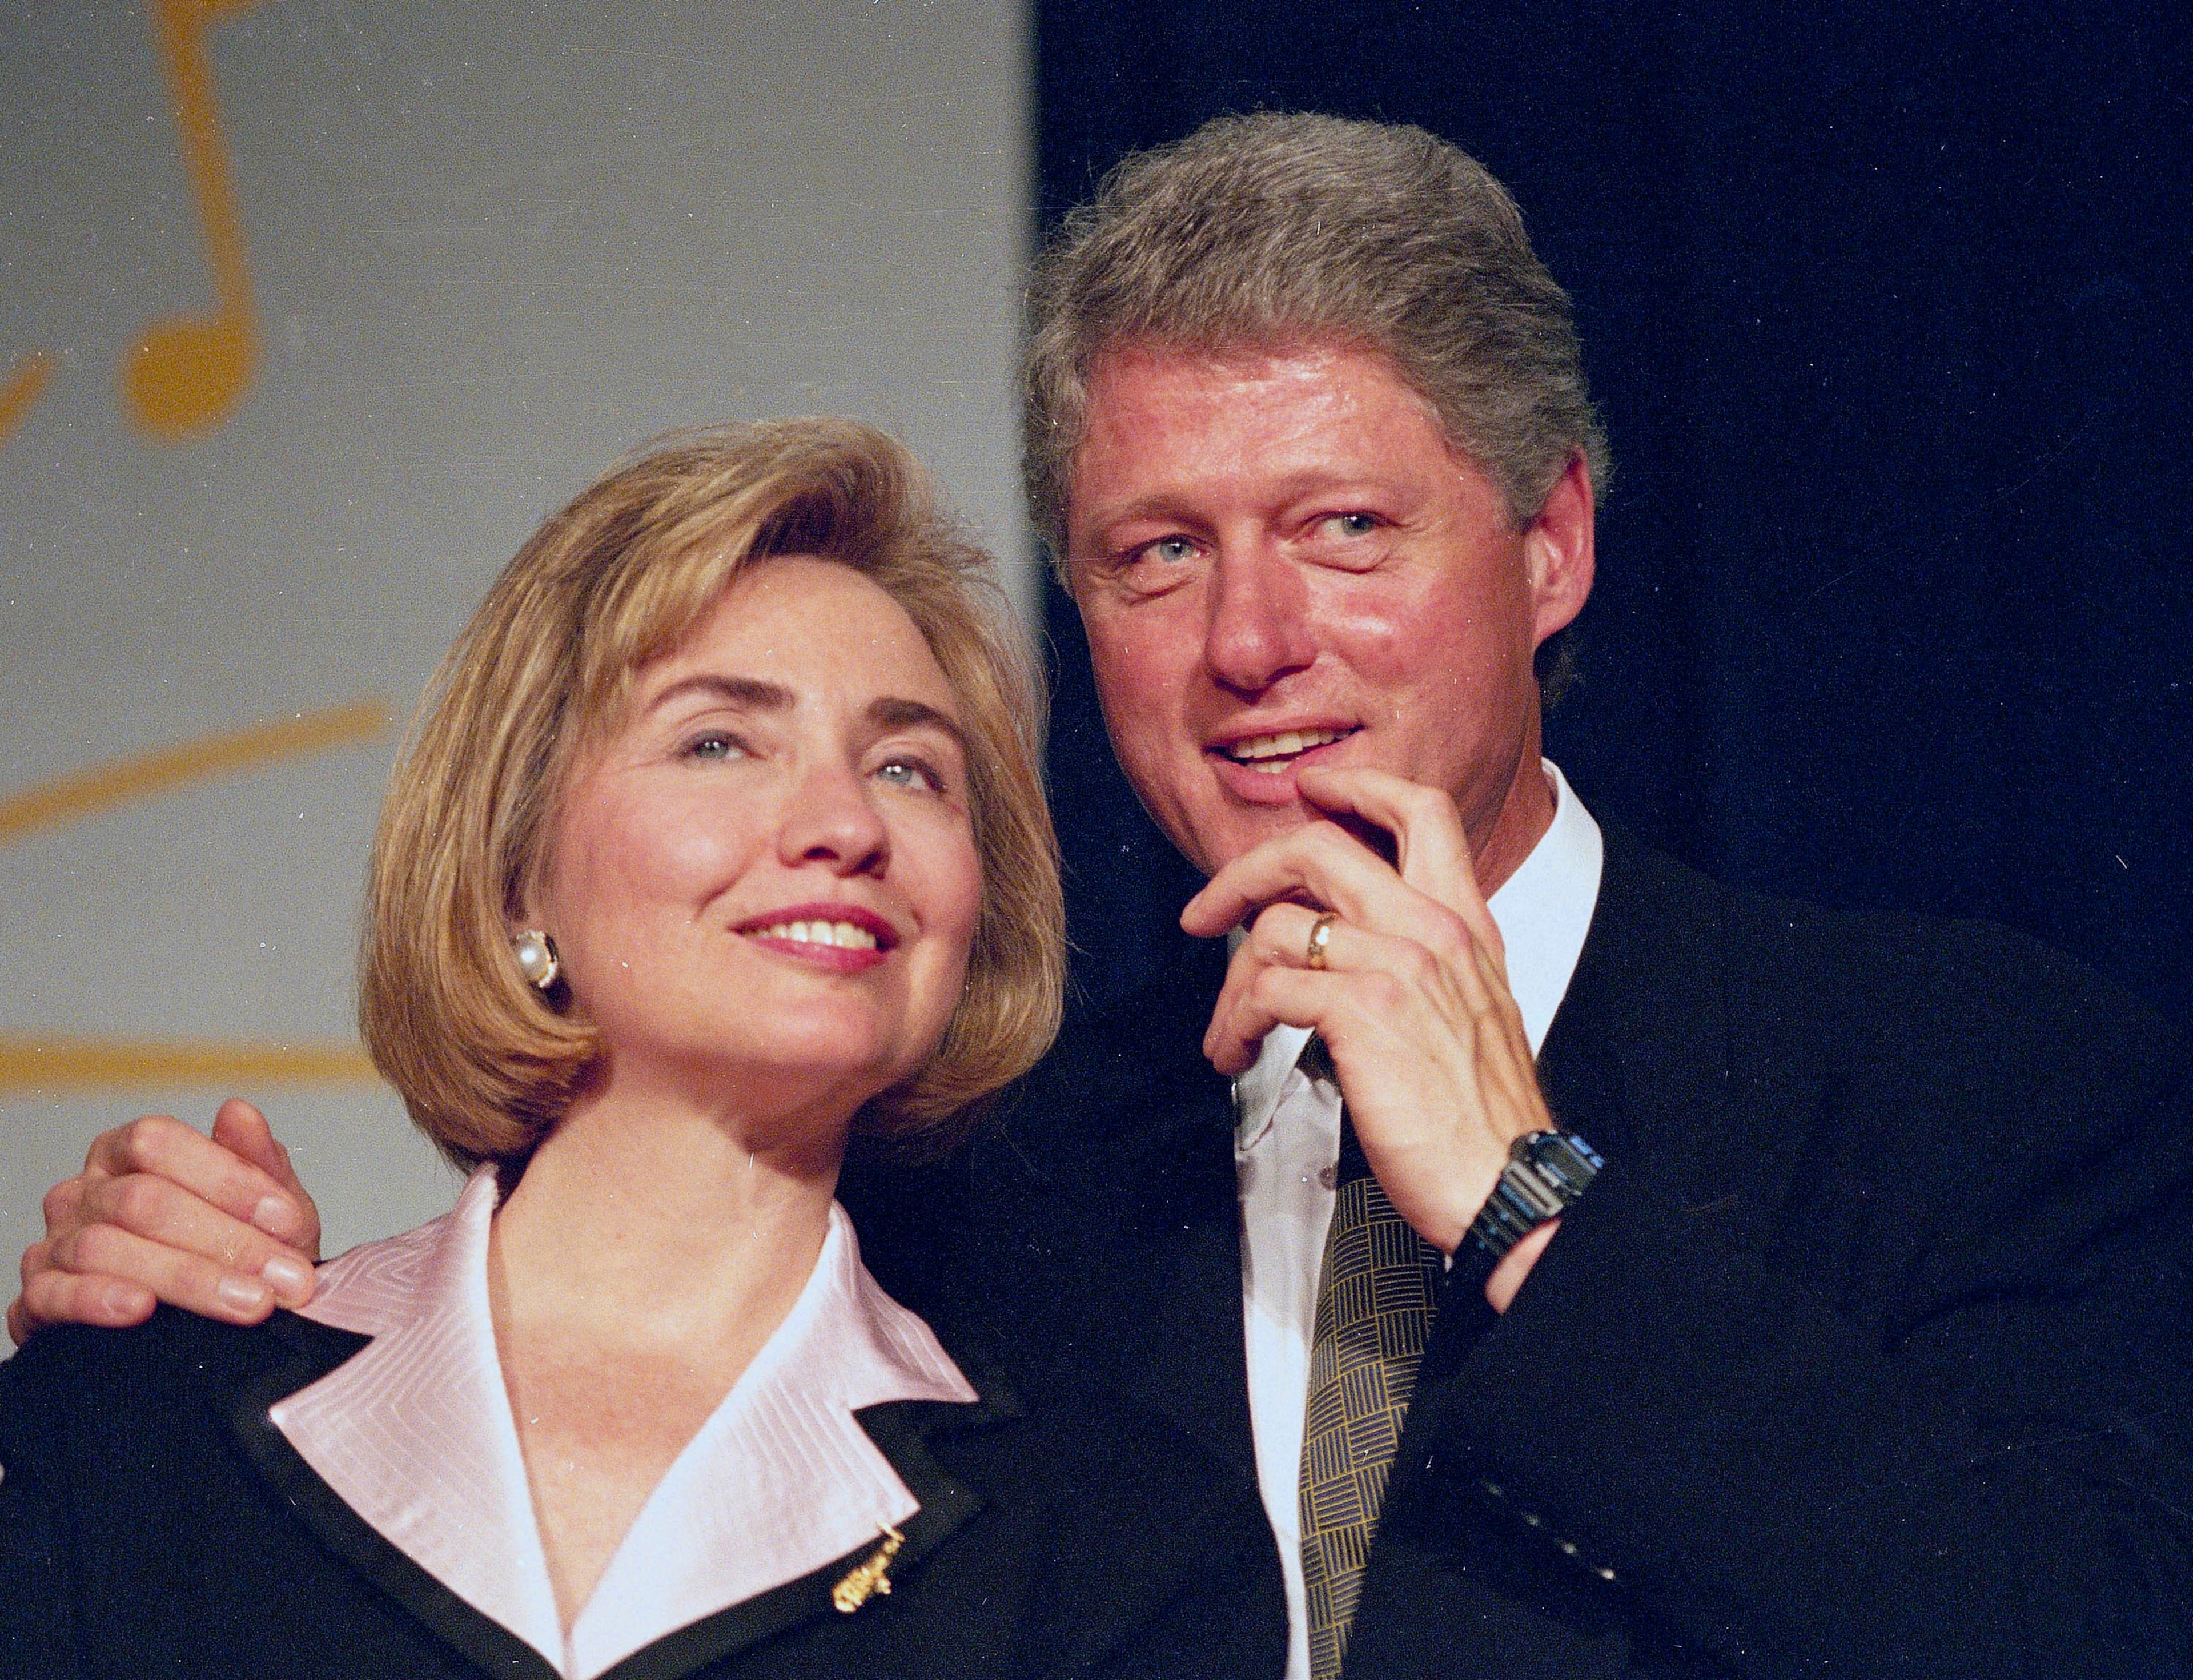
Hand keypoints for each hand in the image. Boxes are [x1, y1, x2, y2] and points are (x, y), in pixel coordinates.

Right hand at [9, 1098, 321, 1345]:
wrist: (207, 1326)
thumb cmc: (232, 1253)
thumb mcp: (263, 1208)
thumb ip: (257, 1161)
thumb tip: (239, 1112)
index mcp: (129, 1152)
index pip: (158, 1142)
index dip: (226, 1178)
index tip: (286, 1219)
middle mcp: (86, 1192)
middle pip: (142, 1200)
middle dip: (226, 1240)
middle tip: (284, 1278)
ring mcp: (56, 1244)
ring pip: (104, 1248)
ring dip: (188, 1278)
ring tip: (248, 1302)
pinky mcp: (39, 1302)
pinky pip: (53, 1295)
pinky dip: (97, 1300)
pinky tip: (141, 1307)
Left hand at [1180, 765, 1557, 1294]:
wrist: (1507, 1180)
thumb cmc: (1481, 1114)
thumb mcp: (1470, 1011)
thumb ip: (1418, 961)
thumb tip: (1338, 948)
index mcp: (1464, 922)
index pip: (1422, 811)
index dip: (1357, 786)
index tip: (1311, 791)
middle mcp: (1433, 928)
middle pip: (1318, 847)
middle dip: (1242, 874)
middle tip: (1205, 914)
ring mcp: (1398, 964)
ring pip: (1275, 928)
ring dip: (1231, 985)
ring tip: (1228, 1031)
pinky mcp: (1362, 1010)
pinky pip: (1267, 989)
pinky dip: (1235, 1024)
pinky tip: (1236, 1053)